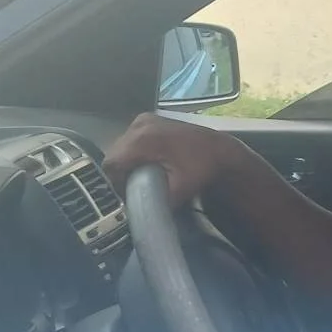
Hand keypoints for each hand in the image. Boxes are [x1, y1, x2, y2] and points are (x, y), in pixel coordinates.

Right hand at [103, 113, 241, 207]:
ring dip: (126, 162)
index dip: (114, 182)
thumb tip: (137, 213)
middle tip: (133, 189)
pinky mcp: (148, 119)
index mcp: (143, 140)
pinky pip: (130, 139)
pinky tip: (146, 163)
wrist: (219, 149)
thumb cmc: (202, 168)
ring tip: (140, 177)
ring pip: (120, 146)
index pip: (112, 163)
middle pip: (114, 154)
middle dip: (120, 173)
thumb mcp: (179, 191)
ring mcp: (143, 119)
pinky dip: (133, 152)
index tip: (125, 195)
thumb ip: (154, 201)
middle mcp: (139, 125)